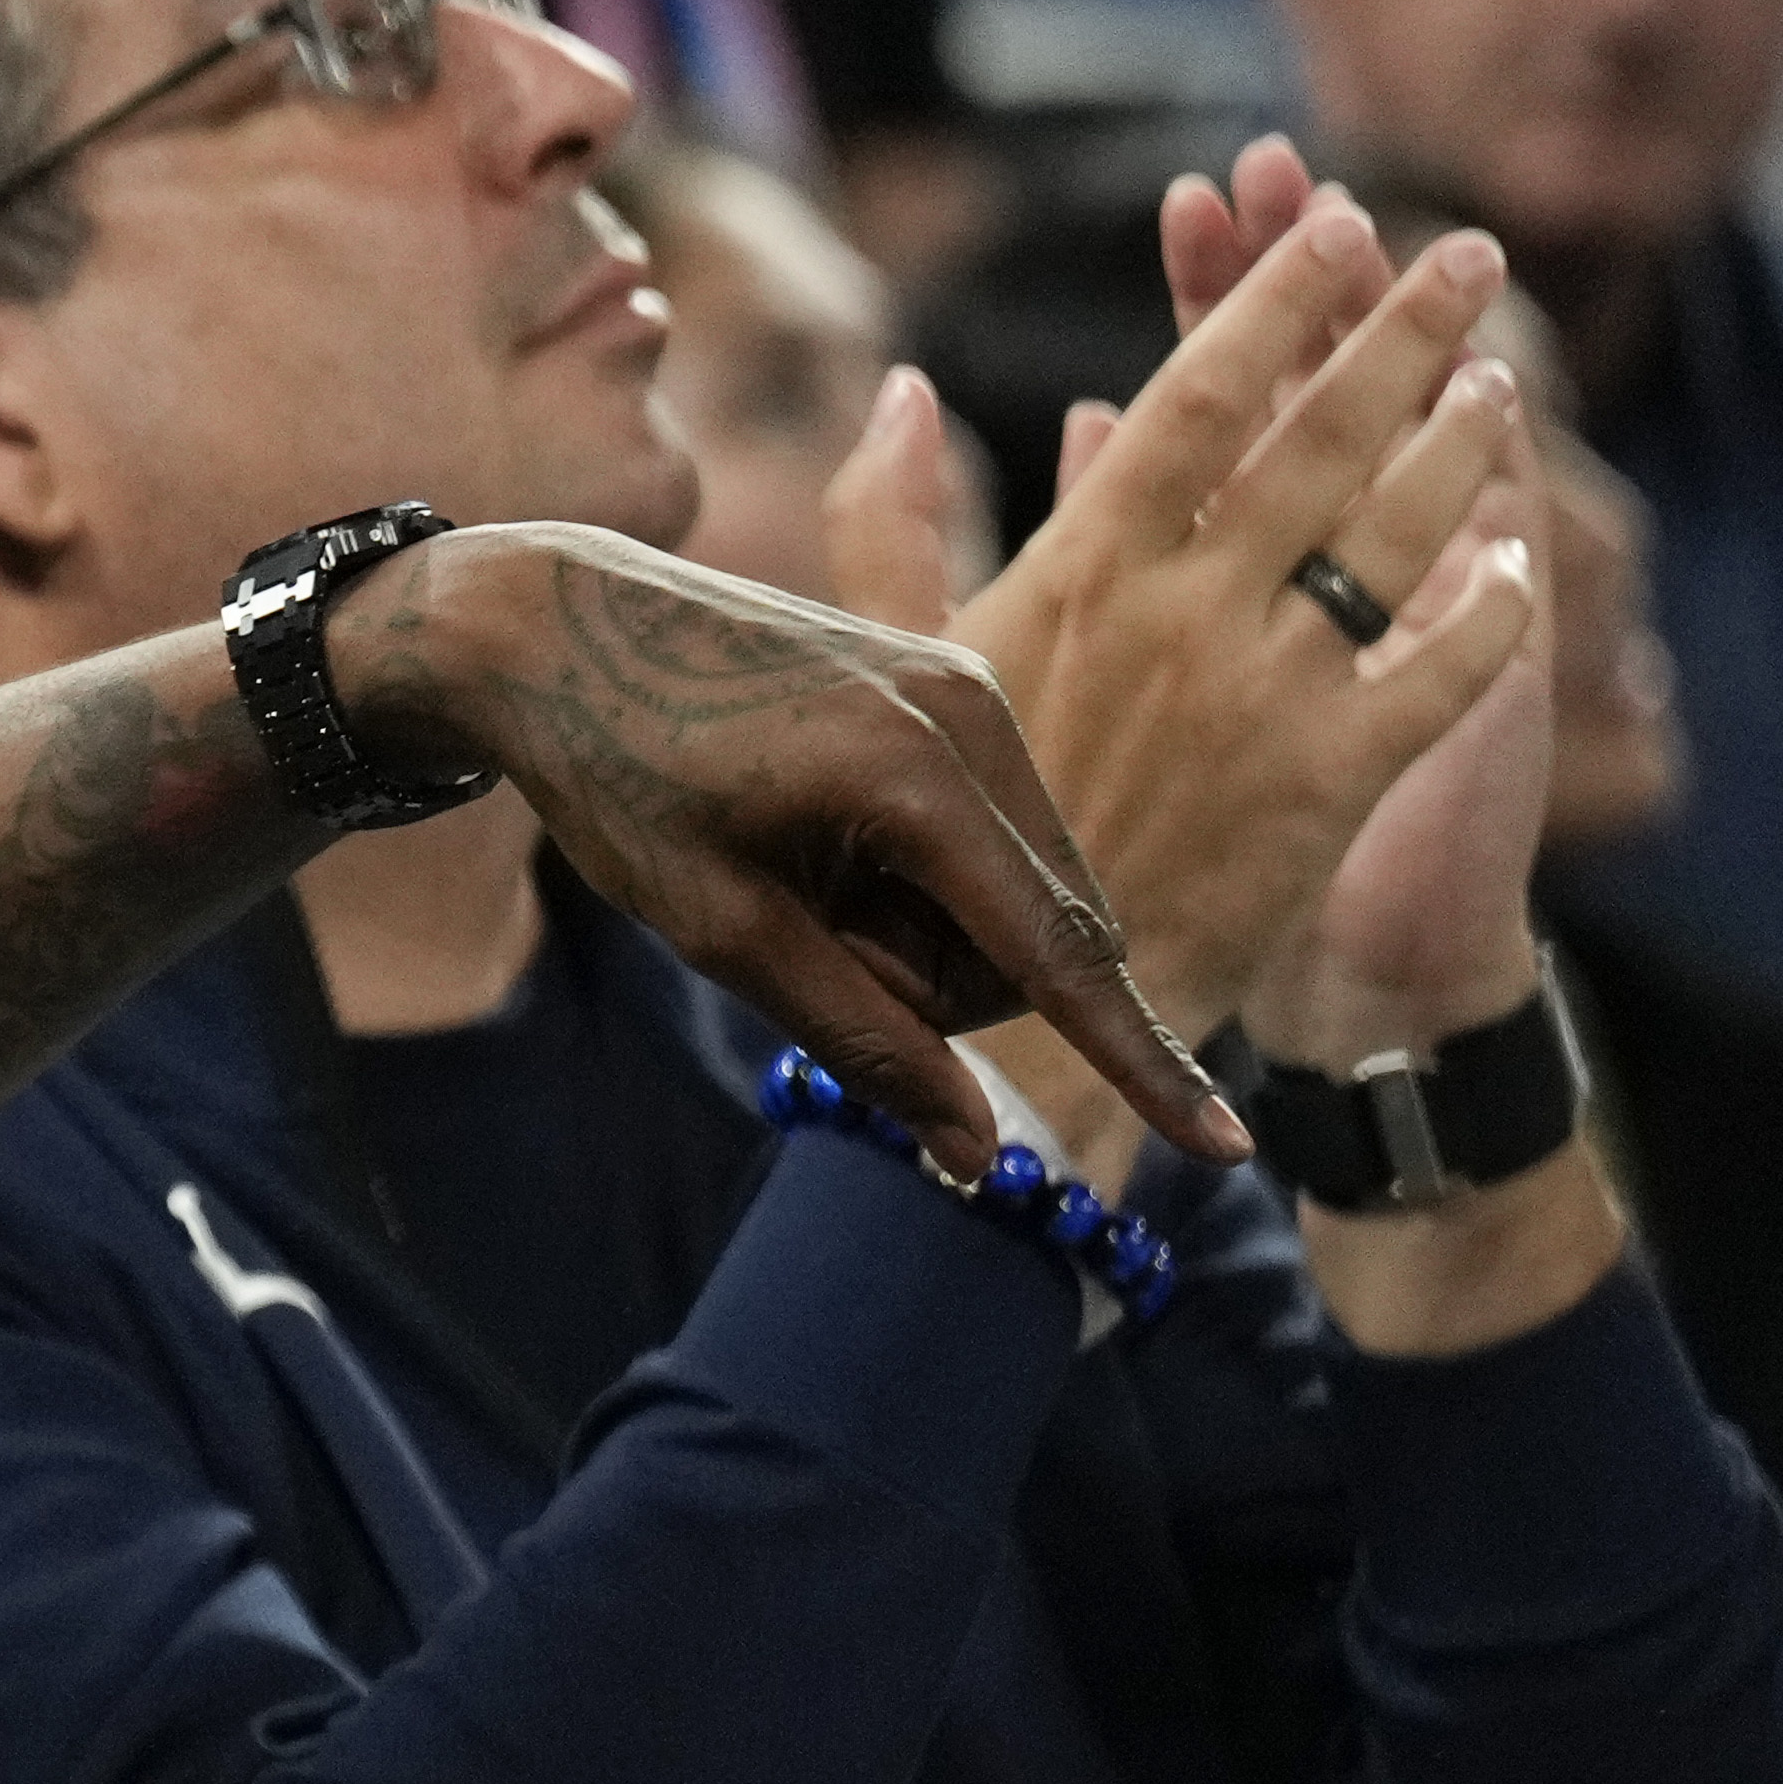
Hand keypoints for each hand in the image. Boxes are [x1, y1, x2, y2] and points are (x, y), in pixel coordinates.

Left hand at [326, 523, 1247, 1171]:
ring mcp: (972, 687)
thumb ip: (864, 1041)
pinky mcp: (953, 684)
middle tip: (792, 932)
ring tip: (790, 871)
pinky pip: (979, 836)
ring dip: (912, 927)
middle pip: (1031, 936)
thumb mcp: (722, 933)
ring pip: (1008, 893)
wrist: (558, 626)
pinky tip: (813, 833)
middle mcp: (975, 712)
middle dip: (929, 978)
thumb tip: (982, 1158)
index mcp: (914, 772)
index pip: (1056, 956)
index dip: (1137, 1063)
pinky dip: (907, 874)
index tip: (1224, 1149)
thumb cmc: (618, 776)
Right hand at [819, 157, 1537, 1067]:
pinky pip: (1439, 672)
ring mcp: (1264, 697)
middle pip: (1322, 434)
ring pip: (1396, 533)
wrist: (1011, 1024)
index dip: (1277, 296)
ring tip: (1496, 385)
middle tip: (1469, 254)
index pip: (1199, 394)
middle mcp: (1181, 614)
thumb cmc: (936, 844)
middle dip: (1406, 328)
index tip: (1338, 225)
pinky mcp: (1328, 785)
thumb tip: (907, 390)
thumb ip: (891, 521)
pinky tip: (1515, 564)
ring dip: (1459, 445)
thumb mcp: (892, 670)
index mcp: (1080, 571)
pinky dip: (1486, 612)